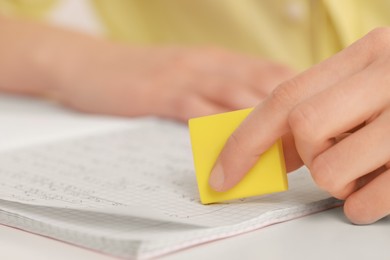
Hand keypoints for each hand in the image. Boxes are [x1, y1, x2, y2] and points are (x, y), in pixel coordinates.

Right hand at [52, 45, 293, 120]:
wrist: (88, 64)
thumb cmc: (141, 73)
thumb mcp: (185, 73)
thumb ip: (214, 89)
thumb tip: (246, 115)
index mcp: (215, 58)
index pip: (266, 71)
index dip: (296, 92)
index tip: (316, 115)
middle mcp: (205, 64)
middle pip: (259, 84)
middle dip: (288, 110)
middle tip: (310, 135)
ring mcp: (183, 77)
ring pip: (234, 97)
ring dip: (262, 122)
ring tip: (286, 146)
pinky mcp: (159, 94)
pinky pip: (197, 111)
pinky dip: (219, 128)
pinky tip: (237, 143)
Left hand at [209, 28, 389, 223]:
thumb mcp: (368, 88)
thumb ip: (319, 112)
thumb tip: (266, 152)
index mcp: (366, 54)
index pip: (283, 99)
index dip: (244, 141)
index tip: (222, 175)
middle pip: (304, 127)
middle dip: (308, 155)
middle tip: (330, 155)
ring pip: (331, 167)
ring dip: (337, 181)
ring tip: (364, 170)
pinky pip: (370, 200)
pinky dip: (361, 206)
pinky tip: (373, 195)